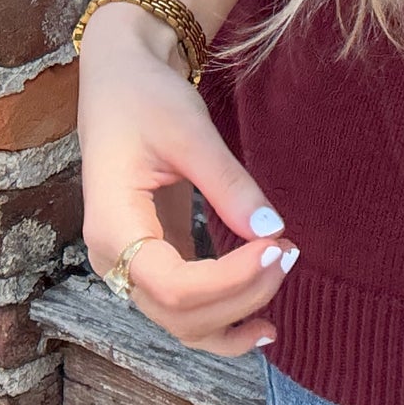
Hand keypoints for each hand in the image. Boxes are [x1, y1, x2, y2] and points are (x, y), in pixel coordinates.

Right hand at [76, 2, 295, 357]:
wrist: (118, 81)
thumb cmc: (145, 98)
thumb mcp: (189, 130)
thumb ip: (228, 184)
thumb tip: (273, 230)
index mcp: (113, 228)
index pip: (174, 287)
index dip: (231, 281)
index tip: (279, 246)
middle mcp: (114, 260)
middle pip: (180, 315)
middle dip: (241, 297)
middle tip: (290, 252)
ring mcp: (131, 265)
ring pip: (183, 323)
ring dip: (235, 314)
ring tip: (283, 274)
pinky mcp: (155, 258)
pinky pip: (186, 307)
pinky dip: (223, 317)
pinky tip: (261, 321)